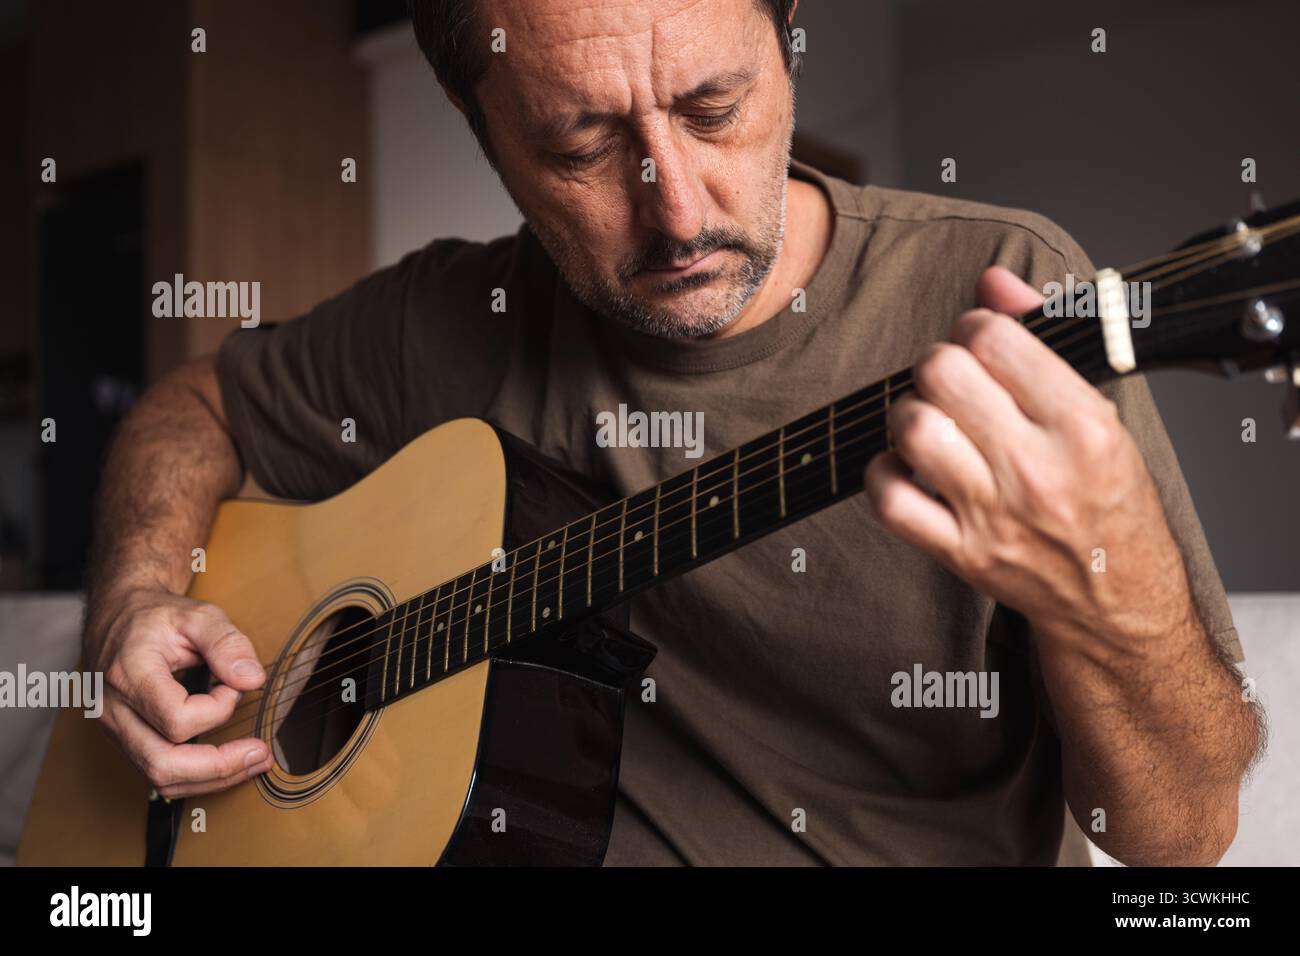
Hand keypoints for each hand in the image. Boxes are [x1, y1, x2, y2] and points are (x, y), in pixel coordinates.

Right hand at [86, 588, 272, 797]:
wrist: (117, 617)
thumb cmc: (155, 617)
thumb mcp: (197, 615)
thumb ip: (227, 643)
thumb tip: (252, 680)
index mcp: (129, 675)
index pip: (176, 719)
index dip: (216, 709)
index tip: (232, 686)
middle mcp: (114, 710)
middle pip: (162, 764)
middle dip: (219, 767)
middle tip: (260, 754)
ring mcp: (115, 730)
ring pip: (160, 779)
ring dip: (212, 778)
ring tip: (252, 762)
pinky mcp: (125, 740)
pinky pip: (159, 772)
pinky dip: (197, 775)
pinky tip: (227, 762)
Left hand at [863, 266, 1192, 653]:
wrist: (1117, 601)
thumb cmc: (1109, 501)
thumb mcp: (1101, 413)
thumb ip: (1043, 339)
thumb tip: (992, 280)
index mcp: (1081, 424)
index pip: (993, 338)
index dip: (974, 327)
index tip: (978, 344)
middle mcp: (1037, 468)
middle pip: (942, 375)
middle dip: (936, 365)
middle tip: (949, 382)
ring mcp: (994, 515)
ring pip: (912, 430)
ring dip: (907, 415)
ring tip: (929, 423)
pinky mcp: (961, 553)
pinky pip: (890, 500)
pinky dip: (883, 475)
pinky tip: (906, 468)